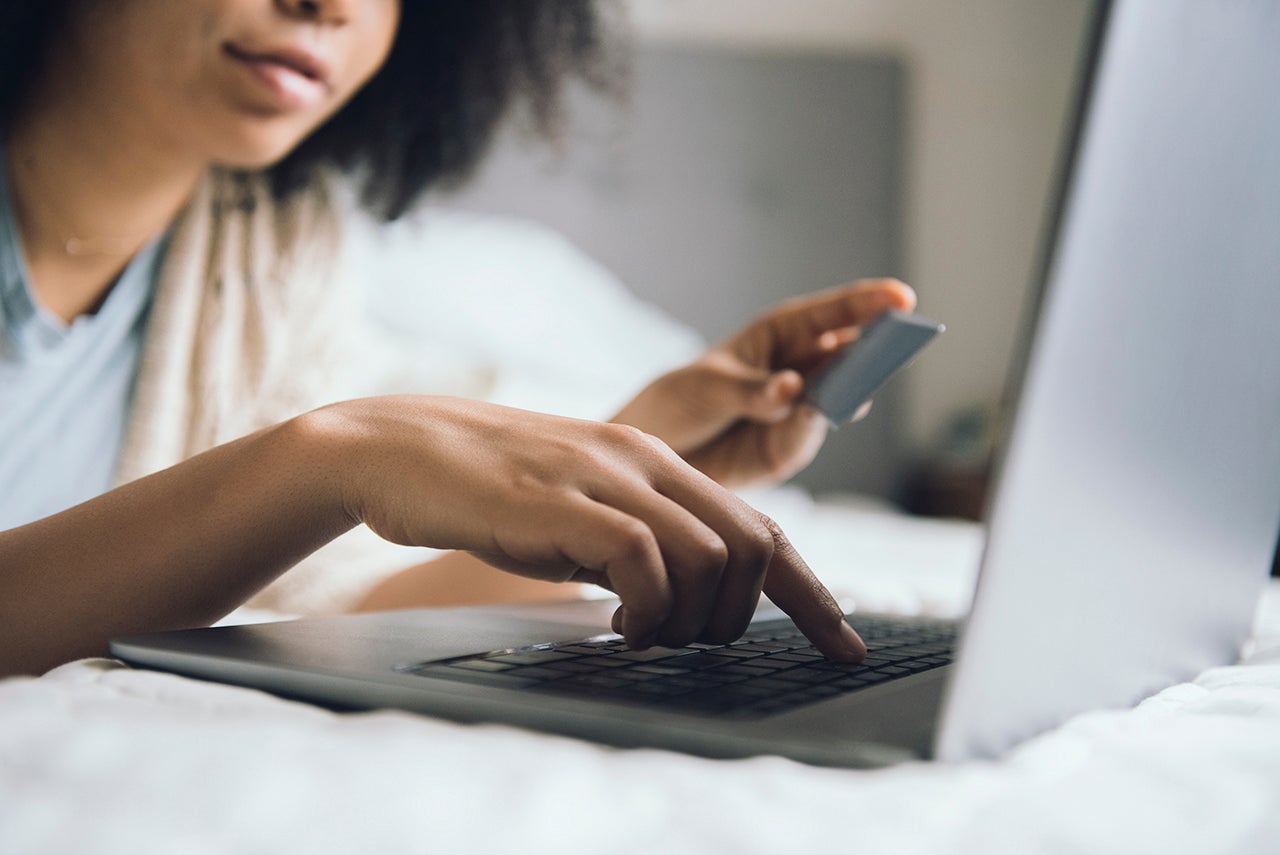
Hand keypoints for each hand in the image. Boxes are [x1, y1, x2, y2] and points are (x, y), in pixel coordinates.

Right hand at [303, 396, 865, 659]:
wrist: (395, 450)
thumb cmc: (488, 492)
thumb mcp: (581, 511)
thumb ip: (638, 539)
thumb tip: (684, 596)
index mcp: (657, 463)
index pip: (762, 527)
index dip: (811, 592)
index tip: (843, 643)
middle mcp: (645, 462)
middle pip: (755, 546)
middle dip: (748, 617)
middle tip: (691, 641)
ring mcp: (605, 477)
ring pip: (710, 557)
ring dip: (689, 619)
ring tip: (640, 632)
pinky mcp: (562, 502)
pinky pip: (644, 560)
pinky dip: (645, 608)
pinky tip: (612, 622)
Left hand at [611, 279, 915, 487]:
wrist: (657, 453)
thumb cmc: (679, 401)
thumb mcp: (707, 388)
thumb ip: (752, 390)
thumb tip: (795, 390)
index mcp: (780, 334)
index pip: (830, 315)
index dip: (867, 304)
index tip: (903, 298)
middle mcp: (799, 370)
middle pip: (849, 357)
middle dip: (875, 351)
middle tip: (898, 344)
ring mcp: (799, 412)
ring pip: (837, 399)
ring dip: (848, 392)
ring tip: (855, 386)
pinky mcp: (789, 449)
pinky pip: (807, 438)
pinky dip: (807, 429)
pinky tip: (807, 418)